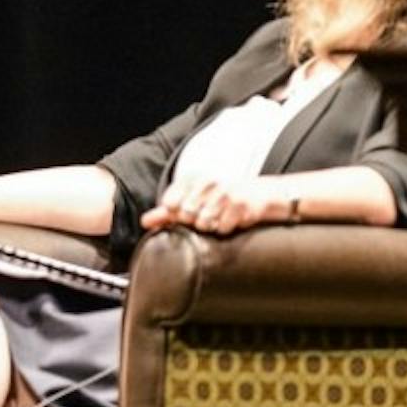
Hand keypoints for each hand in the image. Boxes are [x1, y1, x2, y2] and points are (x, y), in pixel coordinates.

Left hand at [141, 175, 280, 235]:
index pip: (169, 204)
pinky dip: (227, 228)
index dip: (178, 215)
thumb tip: (145, 222)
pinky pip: (222, 228)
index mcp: (192, 178)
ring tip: (221, 217)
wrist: (261, 194)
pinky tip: (233, 219)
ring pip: (204, 224)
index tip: (190, 212)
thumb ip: (167, 212)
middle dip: (196, 222)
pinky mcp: (240, 204)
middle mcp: (207, 181)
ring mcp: (224, 192)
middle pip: (186, 216)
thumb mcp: (194, 200)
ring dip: (212, 226)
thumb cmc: (223, 199)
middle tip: (209, 215)